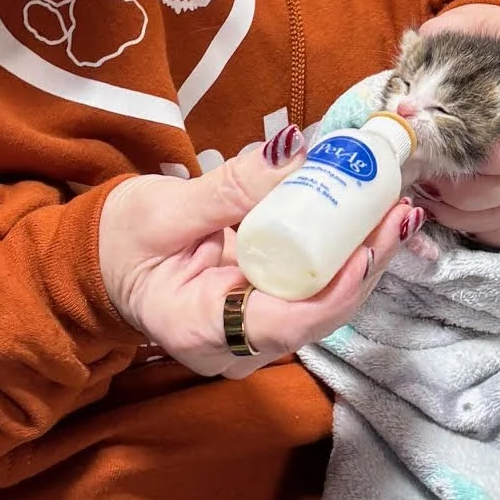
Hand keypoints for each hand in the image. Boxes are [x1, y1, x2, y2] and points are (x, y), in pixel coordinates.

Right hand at [98, 129, 420, 378]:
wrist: (101, 265)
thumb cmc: (121, 241)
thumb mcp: (166, 208)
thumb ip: (234, 187)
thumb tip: (298, 151)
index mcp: (200, 330)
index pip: (287, 325)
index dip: (336, 289)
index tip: (369, 245)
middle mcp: (235, 349)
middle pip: (317, 315)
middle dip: (364, 264)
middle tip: (398, 210)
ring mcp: (253, 338)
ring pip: (323, 306)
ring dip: (362, 258)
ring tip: (395, 210)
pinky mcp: (265, 317)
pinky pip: (313, 291)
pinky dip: (342, 257)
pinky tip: (370, 223)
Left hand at [413, 3, 499, 248]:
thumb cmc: (482, 31)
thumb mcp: (456, 23)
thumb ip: (431, 52)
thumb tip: (404, 108)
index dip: (499, 155)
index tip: (454, 164)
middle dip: (482, 195)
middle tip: (435, 193)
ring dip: (488, 215)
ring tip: (443, 208)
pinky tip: (470, 222)